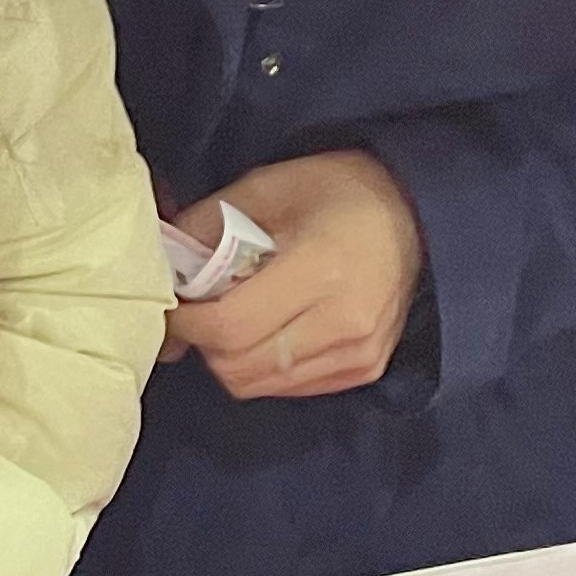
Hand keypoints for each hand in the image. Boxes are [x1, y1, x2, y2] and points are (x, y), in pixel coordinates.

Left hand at [162, 151, 425, 400]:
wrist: (414, 213)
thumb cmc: (334, 191)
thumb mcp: (263, 187)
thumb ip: (205, 227)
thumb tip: (162, 270)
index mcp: (320, 268)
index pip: (230, 326)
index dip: (186, 322)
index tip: (171, 303)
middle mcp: (345, 321)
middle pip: (238, 365)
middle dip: (203, 342)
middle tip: (198, 310)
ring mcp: (359, 353)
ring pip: (258, 384)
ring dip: (229, 358)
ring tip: (231, 317)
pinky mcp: (364, 370)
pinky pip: (288, 388)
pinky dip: (261, 367)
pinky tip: (266, 330)